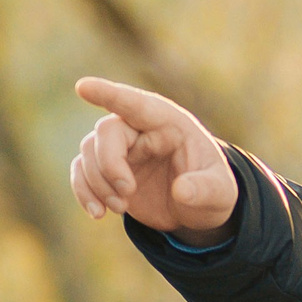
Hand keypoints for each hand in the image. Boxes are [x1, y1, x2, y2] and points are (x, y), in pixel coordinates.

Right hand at [69, 77, 238, 243]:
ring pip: (89, 151)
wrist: (196, 210)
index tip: (83, 87)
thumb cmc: (212, 190)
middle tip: (126, 194)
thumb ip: (205, 189)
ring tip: (120, 208)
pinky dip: (84, 192)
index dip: (109, 94)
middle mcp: (140, 129)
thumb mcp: (220, 192)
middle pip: (106, 131)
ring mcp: (121, 149)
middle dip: (109, 164)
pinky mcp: (107, 170)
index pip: (136, 104)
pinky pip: (81, 172)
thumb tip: (182, 191)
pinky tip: (98, 214)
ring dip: (98, 184)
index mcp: (168, 122)